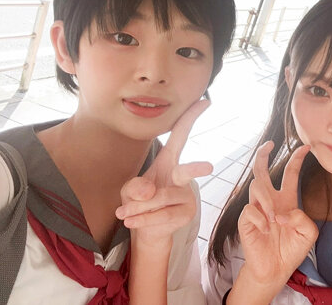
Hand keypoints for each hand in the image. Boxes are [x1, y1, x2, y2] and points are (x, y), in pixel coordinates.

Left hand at [116, 99, 213, 247]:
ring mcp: (187, 195)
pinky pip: (163, 216)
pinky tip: (131, 221)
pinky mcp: (187, 213)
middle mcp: (181, 176)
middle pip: (187, 171)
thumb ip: (135, 187)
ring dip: (138, 208)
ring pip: (161, 199)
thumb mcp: (129, 190)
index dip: (191, 118)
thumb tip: (151, 192)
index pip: (181, 135)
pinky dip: (143, 220)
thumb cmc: (138, 202)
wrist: (146, 230)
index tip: (205, 101)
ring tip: (123, 214)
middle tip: (208, 167)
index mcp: (168, 160)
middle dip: (195, 169)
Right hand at [236, 142, 316, 289]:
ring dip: (267, 199)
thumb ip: (303, 218)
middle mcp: (270, 201)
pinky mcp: (246, 221)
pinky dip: (260, 219)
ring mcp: (256, 209)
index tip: (305, 147)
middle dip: (263, 155)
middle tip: (269, 144)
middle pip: (262, 171)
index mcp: (286, 200)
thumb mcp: (308, 233)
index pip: (290, 174)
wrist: (275, 270)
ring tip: (274, 218)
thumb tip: (283, 213)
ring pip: (255, 186)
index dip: (296, 159)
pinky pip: (250, 210)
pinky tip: (266, 230)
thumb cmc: (291, 250)